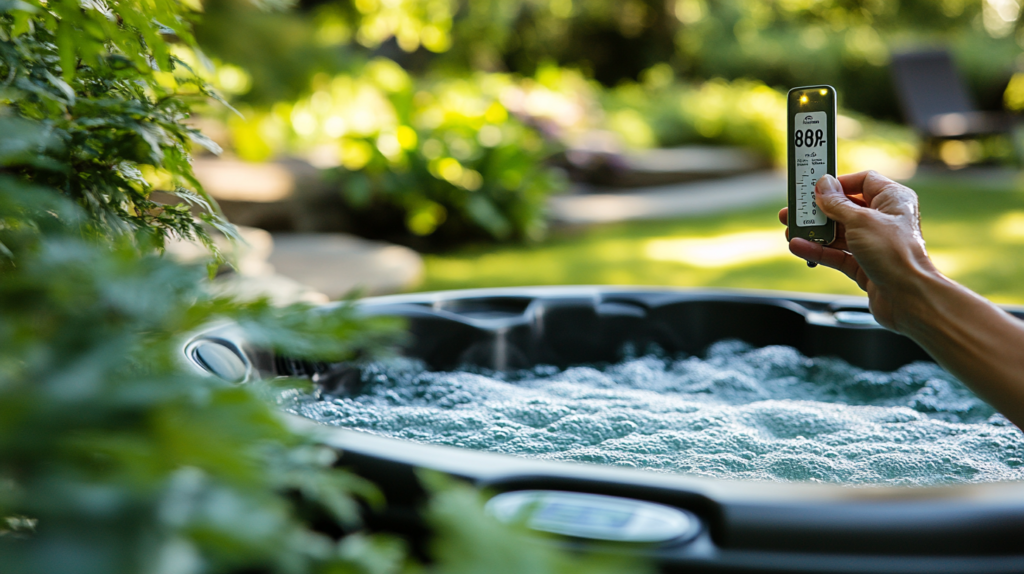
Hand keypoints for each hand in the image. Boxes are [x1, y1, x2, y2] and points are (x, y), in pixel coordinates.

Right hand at [778, 171, 939, 331]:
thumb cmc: (894, 253)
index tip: (816, 187)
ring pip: (838, 233)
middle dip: (818, 211)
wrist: (908, 297)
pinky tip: (799, 247)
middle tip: (795, 210)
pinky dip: (818, 250)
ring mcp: (873, 244)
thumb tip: (823, 184)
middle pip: (845, 208)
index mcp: (893, 200)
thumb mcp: (860, 220)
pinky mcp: (864, 265)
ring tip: (791, 230)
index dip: (839, 183)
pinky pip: (837, 254)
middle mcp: (884, 219)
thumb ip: (837, 203)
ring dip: (814, 232)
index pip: (863, 181)